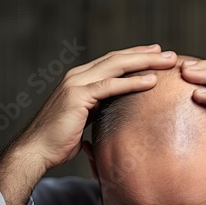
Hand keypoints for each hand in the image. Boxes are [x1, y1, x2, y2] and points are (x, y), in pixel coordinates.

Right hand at [21, 45, 176, 168]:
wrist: (36, 150)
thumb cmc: (59, 139)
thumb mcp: (83, 117)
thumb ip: (98, 107)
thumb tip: (115, 109)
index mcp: (80, 78)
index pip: (113, 61)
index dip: (136, 56)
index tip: (157, 55)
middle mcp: (78, 75)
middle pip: (118, 58)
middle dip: (145, 54)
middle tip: (169, 54)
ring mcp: (76, 83)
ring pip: (116, 66)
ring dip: (144, 62)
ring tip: (167, 61)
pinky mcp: (78, 96)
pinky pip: (110, 86)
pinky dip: (132, 82)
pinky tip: (151, 81)